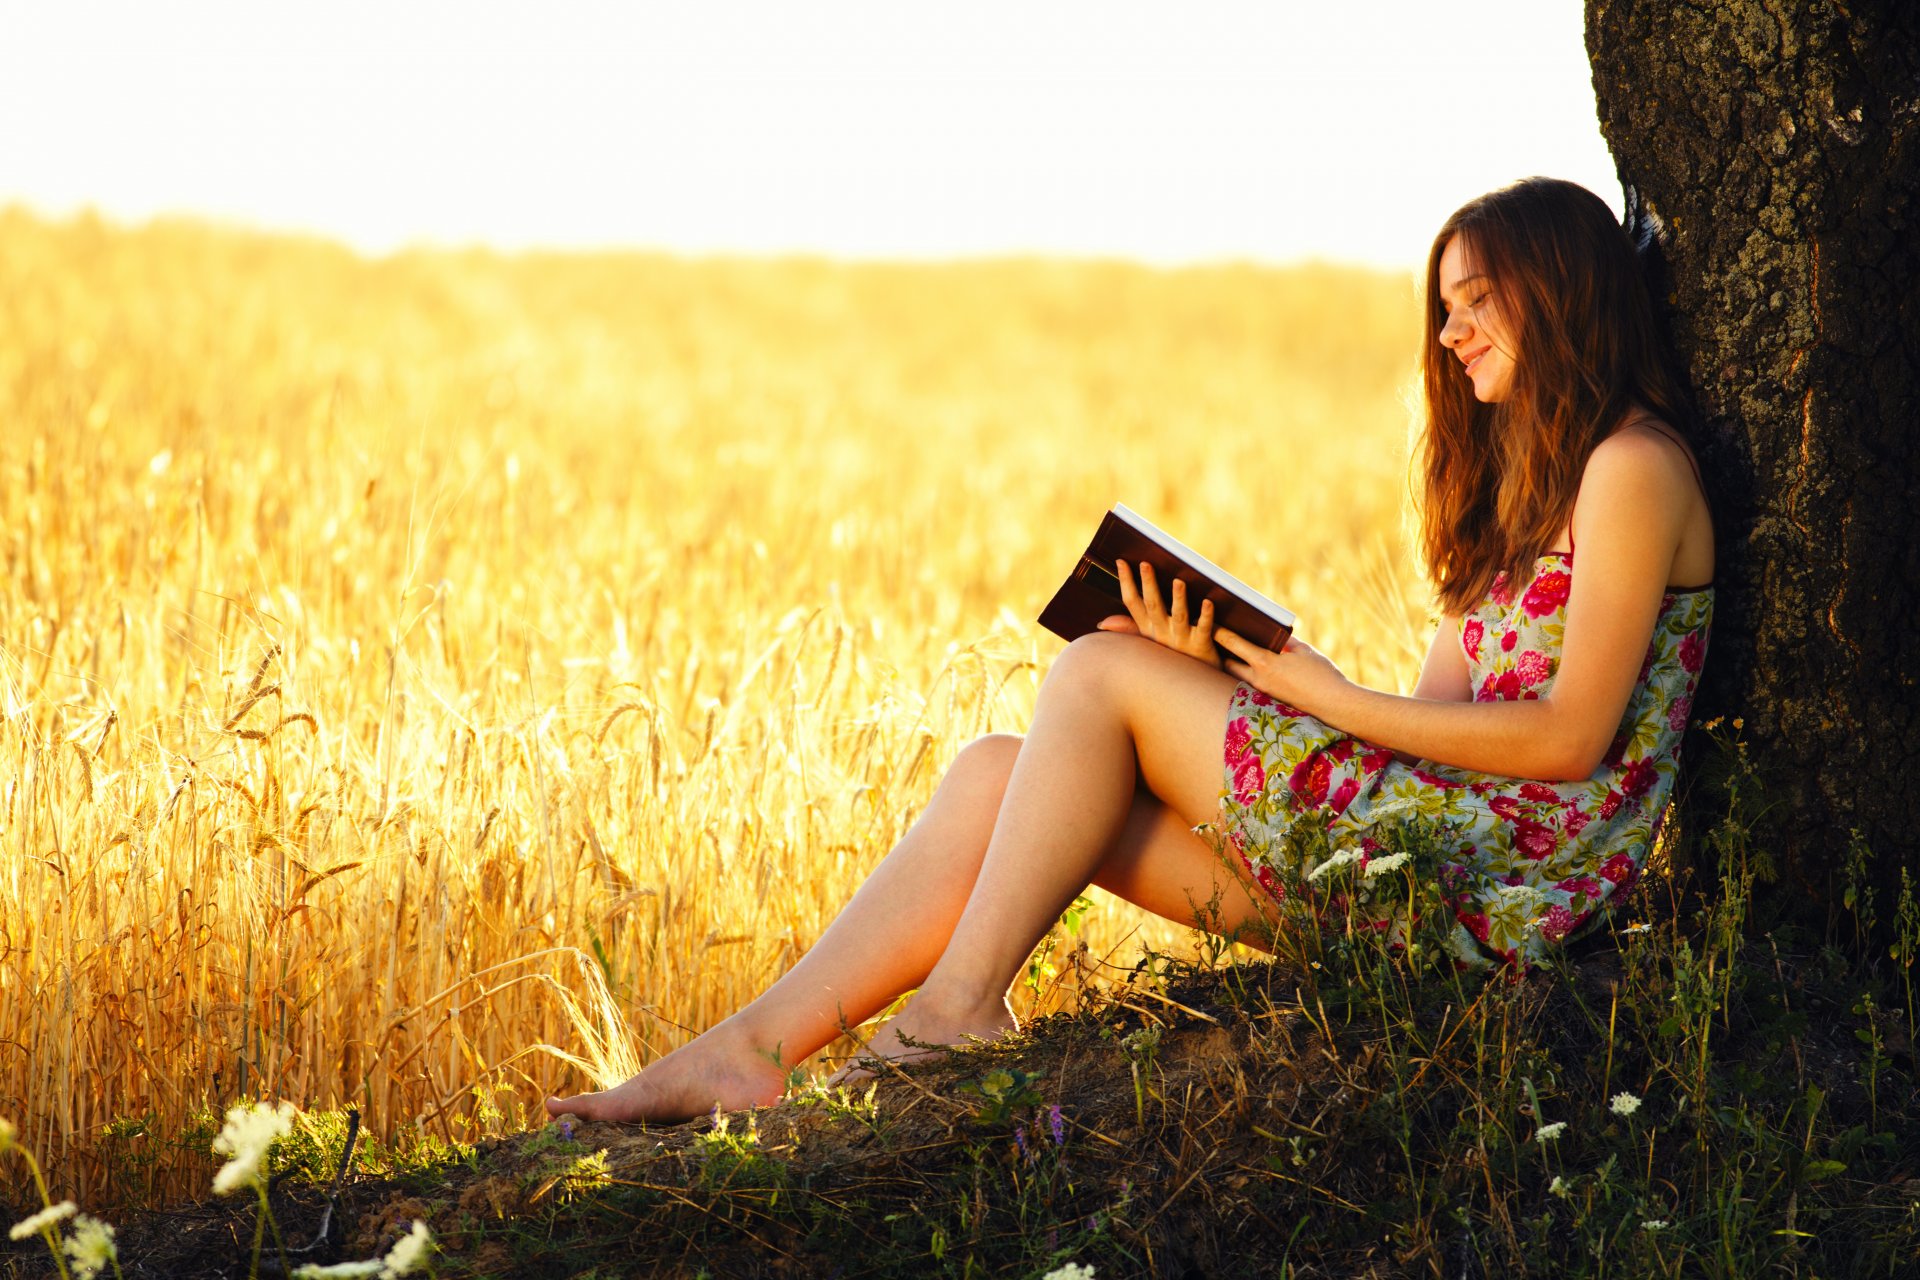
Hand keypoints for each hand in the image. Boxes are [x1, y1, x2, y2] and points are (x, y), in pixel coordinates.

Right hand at [1095, 560, 1220, 667]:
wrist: (1192, 690)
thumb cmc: (1171, 660)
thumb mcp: (1147, 645)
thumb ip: (1127, 630)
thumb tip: (1103, 623)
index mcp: (1148, 630)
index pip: (1132, 603)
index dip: (1126, 582)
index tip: (1120, 561)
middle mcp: (1162, 634)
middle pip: (1153, 606)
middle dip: (1148, 584)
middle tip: (1145, 564)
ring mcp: (1181, 640)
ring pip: (1179, 616)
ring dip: (1178, 599)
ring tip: (1179, 581)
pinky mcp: (1201, 647)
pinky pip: (1205, 629)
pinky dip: (1206, 616)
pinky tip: (1208, 602)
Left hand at [1215, 627, 1349, 709]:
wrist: (1334, 705)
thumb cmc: (1322, 674)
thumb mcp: (1305, 651)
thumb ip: (1287, 642)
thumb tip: (1276, 635)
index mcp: (1265, 662)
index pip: (1234, 644)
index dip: (1220, 632)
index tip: (1210, 623)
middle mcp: (1259, 679)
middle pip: (1229, 664)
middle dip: (1221, 653)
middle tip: (1215, 640)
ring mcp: (1264, 692)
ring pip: (1239, 677)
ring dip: (1233, 666)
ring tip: (1230, 654)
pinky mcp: (1271, 700)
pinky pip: (1252, 685)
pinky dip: (1248, 676)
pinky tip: (1253, 669)